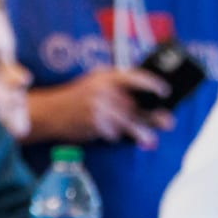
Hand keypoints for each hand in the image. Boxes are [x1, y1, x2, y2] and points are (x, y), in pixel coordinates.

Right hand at [31, 68, 174, 147]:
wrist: (50, 111)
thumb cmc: (77, 98)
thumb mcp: (95, 85)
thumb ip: (118, 91)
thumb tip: (146, 103)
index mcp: (105, 76)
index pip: (134, 76)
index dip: (152, 83)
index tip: (165, 92)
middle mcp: (103, 90)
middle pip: (136, 104)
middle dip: (153, 115)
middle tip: (168, 121)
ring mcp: (98, 107)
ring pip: (128, 122)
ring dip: (140, 132)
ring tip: (150, 140)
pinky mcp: (94, 123)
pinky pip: (113, 133)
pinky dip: (115, 135)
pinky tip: (110, 134)